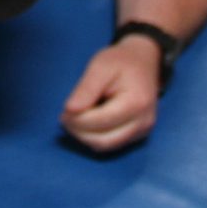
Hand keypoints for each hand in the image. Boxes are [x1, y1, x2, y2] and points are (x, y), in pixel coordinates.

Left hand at [60, 37, 161, 151]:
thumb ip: (85, 89)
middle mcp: (143, 122)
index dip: (77, 120)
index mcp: (136, 103)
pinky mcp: (138, 134)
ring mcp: (143, 130)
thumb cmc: (120, 61)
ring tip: (73, 119)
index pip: (101, 121)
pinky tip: (86, 122)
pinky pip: (112, 144)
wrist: (143, 62)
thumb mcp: (100, 67)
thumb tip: (70, 110)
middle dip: (78, 131)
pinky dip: (95, 136)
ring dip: (85, 136)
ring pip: (106, 146)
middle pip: (103, 140)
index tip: (63, 111)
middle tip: (64, 117)